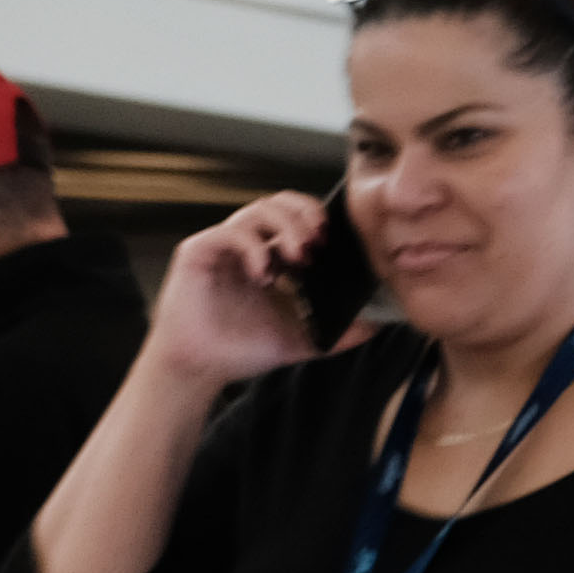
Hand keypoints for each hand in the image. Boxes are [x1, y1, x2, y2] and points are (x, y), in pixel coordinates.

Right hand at [147, 192, 342, 390]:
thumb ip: (337, 332)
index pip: (296, 218)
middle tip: (320, 240)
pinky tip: (264, 273)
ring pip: (256, 210)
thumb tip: (375, 327)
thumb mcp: (301, 340)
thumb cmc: (242, 350)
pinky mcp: (198, 252)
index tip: (334, 241)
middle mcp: (248, 244)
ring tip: (299, 256)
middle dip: (304, 214)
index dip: (316, 220)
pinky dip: (252, 247)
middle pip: (278, 203)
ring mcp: (222, 245)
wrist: (201, 369)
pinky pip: (228, 233)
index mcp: (271, 256)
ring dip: (284, 227)